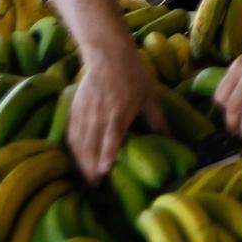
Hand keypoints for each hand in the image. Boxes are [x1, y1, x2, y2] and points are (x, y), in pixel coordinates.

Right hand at [69, 45, 165, 183]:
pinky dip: (72, 149)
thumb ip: (157, 119)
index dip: (106, 155)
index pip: (111, 137)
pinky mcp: (74, 110)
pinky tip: (76, 159)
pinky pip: (70, 134)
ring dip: (80, 162)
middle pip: (91, 146)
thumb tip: (170, 139)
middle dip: (91, 168)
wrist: (107, 55)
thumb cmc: (133, 75)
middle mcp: (99, 114)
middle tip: (95, 186)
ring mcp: (84, 113)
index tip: (103, 172)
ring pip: (78, 143)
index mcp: (119, 111)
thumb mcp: (150, 96)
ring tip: (86, 178)